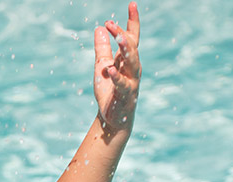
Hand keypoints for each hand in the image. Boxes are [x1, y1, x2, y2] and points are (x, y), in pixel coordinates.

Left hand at [92, 3, 141, 136]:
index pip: (133, 37)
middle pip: (132, 46)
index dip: (132, 21)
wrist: (111, 119)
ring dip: (126, 49)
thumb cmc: (109, 92)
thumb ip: (102, 48)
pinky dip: (116, 77)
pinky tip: (109, 69)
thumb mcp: (101, 66)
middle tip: (111, 23)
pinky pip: (122, 84)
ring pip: (132, 62)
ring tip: (118, 37)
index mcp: (127, 59)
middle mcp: (133, 68)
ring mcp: (132, 81)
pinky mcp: (126, 95)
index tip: (132, 4)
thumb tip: (99, 28)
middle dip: (122, 34)